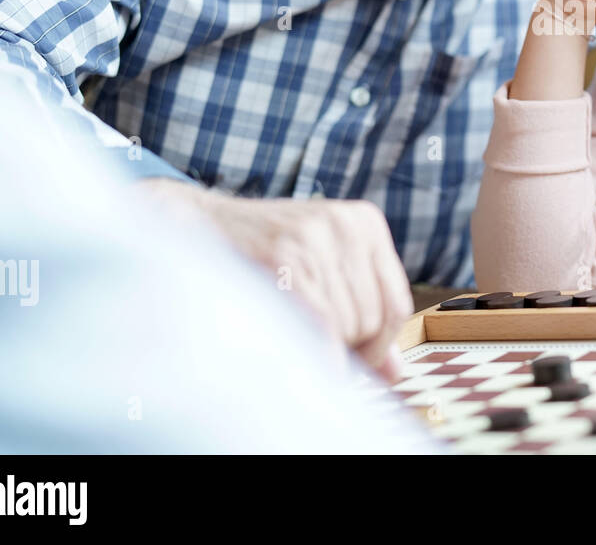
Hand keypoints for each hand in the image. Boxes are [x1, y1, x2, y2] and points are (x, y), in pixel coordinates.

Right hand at [139, 179, 413, 381]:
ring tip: (293, 330)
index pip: (396, 303)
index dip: (380, 345)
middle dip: (348, 346)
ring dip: (322, 344)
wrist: (198, 224)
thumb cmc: (264, 253)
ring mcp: (317, 236)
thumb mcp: (323, 270)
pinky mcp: (285, 255)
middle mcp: (347, 224)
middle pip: (373, 318)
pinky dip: (316, 350)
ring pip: (347, 324)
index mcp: (366, 223)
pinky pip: (320, 322)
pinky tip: (301, 354)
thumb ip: (362, 314)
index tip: (359, 362)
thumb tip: (393, 372)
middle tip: (314, 346)